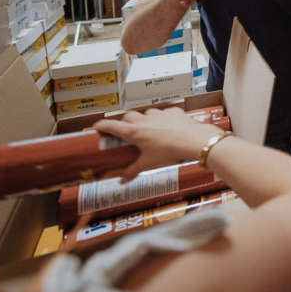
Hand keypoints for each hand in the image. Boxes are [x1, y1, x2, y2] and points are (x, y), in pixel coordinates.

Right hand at [93, 107, 224, 181]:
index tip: (97, 126)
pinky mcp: (173, 112)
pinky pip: (164, 113)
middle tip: (125, 130)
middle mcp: (145, 120)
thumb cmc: (170, 151)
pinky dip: (163, 119)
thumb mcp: (148, 164)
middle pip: (128, 117)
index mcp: (135, 132)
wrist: (193, 140)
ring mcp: (159, 114)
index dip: (103, 125)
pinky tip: (168, 127)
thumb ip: (133, 171)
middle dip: (124, 122)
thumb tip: (122, 180)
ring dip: (144, 120)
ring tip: (148, 130)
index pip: (113, 126)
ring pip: (146, 113)